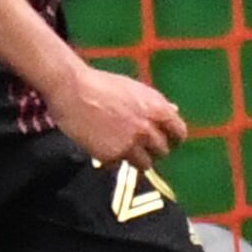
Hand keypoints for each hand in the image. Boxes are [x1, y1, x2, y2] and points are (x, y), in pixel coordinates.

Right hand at [56, 64, 187, 171]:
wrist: (72, 90)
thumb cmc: (103, 85)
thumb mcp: (135, 89)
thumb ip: (155, 104)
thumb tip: (174, 110)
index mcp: (157, 109)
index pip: (179, 132)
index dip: (175, 138)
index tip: (170, 142)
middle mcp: (148, 129)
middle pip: (163, 151)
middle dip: (154, 150)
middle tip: (143, 147)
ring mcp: (130, 144)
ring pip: (145, 164)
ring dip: (137, 159)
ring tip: (124, 149)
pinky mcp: (112, 156)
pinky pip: (119, 166)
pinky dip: (113, 160)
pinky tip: (103, 147)